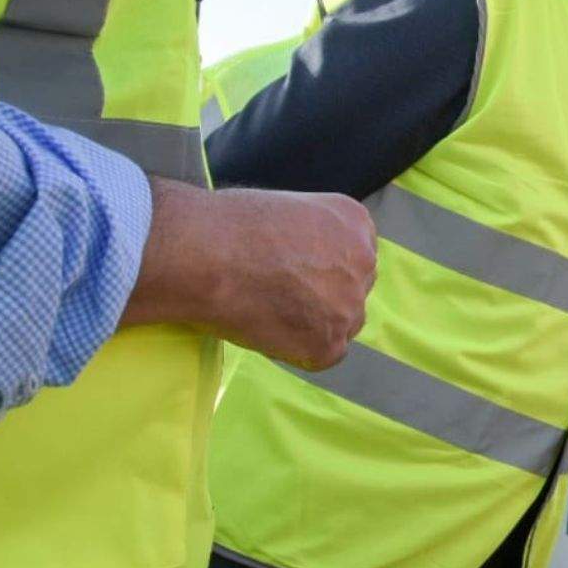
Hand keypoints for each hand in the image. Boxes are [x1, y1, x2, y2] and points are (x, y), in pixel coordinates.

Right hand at [125, 180, 376, 369]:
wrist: (204, 254)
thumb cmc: (227, 224)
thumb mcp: (287, 211)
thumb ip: (311, 237)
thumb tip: (306, 263)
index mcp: (354, 222)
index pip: (352, 256)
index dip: (319, 269)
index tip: (292, 273)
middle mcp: (364, 261)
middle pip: (351, 291)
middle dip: (322, 297)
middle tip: (278, 297)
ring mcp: (351, 305)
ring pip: (339, 325)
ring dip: (310, 325)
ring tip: (265, 310)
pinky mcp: (330, 344)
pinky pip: (318, 355)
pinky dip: (292, 350)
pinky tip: (263, 328)